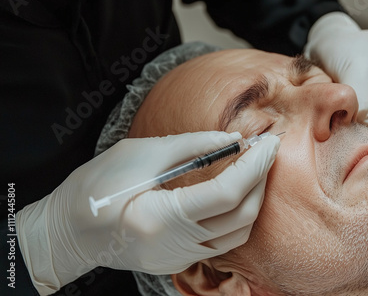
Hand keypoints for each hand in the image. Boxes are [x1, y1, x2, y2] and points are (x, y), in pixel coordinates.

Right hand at [16, 131, 279, 294]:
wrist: (69, 232)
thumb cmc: (96, 186)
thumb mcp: (139, 154)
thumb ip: (191, 146)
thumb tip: (232, 139)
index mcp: (162, 218)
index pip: (226, 193)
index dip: (253, 165)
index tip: (268, 142)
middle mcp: (177, 246)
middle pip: (241, 216)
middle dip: (260, 180)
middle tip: (267, 150)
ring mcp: (181, 257)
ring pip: (238, 232)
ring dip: (254, 198)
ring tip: (256, 167)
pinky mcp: (181, 258)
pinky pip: (224, 239)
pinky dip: (238, 214)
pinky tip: (238, 191)